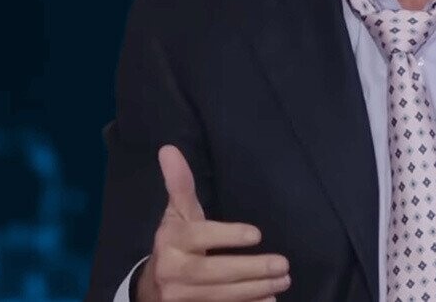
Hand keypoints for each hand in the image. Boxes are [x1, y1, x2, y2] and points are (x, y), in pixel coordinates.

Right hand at [136, 145, 291, 301]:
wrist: (152, 287)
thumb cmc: (175, 243)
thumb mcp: (177, 214)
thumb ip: (179, 184)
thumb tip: (169, 149)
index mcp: (170, 240)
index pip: (201, 237)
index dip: (228, 236)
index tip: (257, 235)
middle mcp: (172, 270)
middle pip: (214, 272)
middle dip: (251, 270)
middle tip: (283, 264)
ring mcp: (180, 297)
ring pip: (221, 296)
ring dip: (256, 290)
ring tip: (283, 281)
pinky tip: (269, 301)